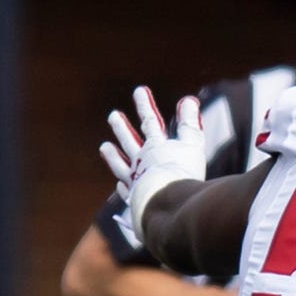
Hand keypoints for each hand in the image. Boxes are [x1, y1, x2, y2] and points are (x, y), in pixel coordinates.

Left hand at [101, 86, 206, 232]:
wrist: (165, 205)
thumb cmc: (182, 174)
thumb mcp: (192, 145)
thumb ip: (190, 123)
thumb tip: (189, 99)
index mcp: (155, 147)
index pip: (150, 121)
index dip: (145, 105)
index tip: (139, 90)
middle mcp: (141, 162)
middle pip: (129, 140)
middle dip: (122, 127)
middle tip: (113, 115)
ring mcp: (135, 181)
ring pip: (120, 165)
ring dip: (113, 155)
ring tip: (104, 147)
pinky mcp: (135, 201)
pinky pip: (125, 191)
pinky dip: (122, 186)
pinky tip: (119, 186)